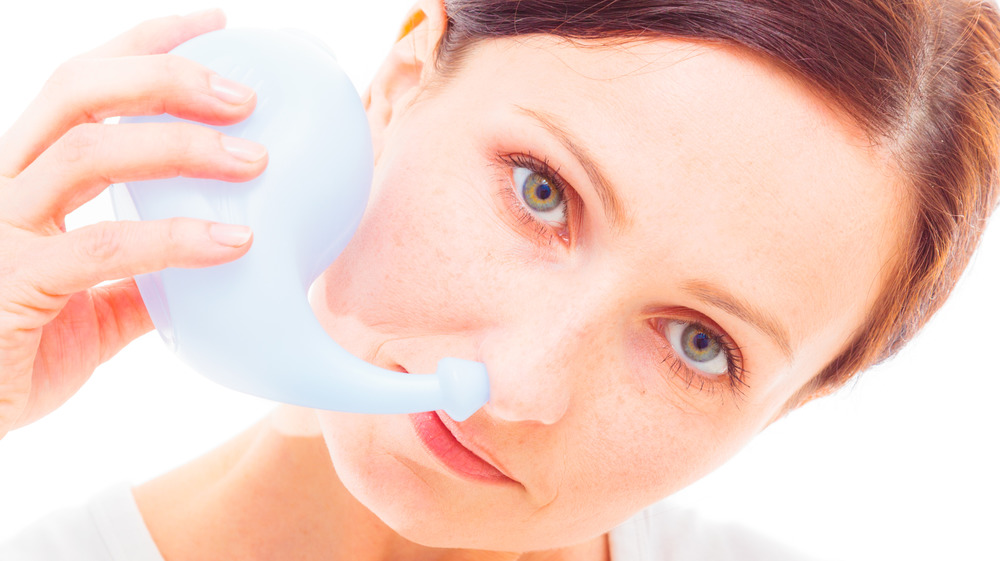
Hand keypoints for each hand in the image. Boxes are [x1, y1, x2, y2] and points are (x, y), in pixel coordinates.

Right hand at [0, 10, 266, 436]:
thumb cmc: (22, 350)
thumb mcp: (95, 302)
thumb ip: (145, 274)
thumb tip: (215, 256)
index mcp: (25, 177)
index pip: (81, 85)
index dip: (144, 44)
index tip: (215, 24)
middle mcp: (4, 185)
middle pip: (75, 92)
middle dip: (165, 76)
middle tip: (246, 94)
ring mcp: (2, 229)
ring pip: (87, 153)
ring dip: (180, 145)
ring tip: (255, 159)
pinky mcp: (15, 282)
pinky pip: (102, 248)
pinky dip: (175, 238)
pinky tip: (236, 243)